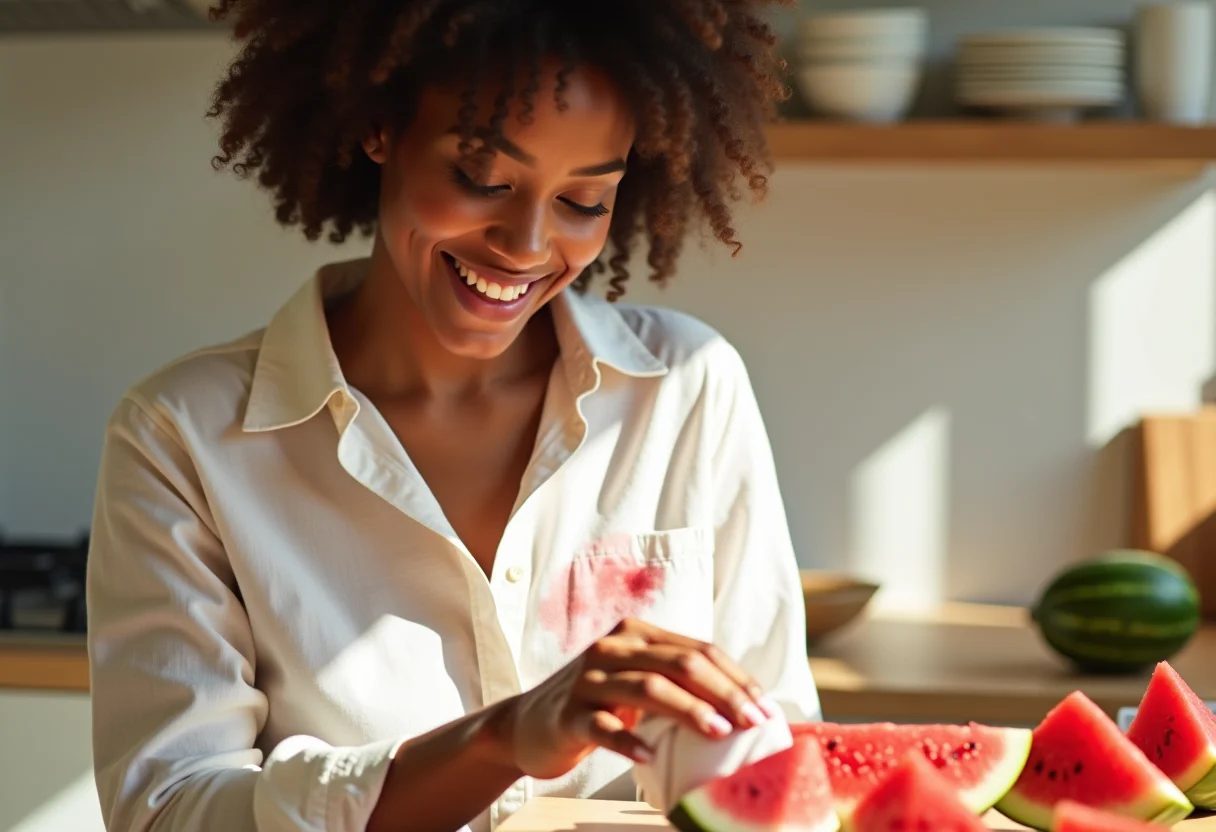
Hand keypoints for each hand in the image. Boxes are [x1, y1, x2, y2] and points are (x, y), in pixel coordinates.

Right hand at [497, 618, 779, 779]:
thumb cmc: (598, 706)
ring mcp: (589, 679)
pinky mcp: (568, 714)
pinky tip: (649, 756)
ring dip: (689, 710)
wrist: (527, 725)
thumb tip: (744, 708)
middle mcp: (613, 647)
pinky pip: (603, 727)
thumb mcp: (637, 683)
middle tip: (754, 722)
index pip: (698, 649)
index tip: (766, 708)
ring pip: (648, 687)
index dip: (736, 677)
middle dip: (724, 692)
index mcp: (637, 633)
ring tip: (719, 733)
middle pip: (680, 663)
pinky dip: (628, 741)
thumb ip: (677, 683)